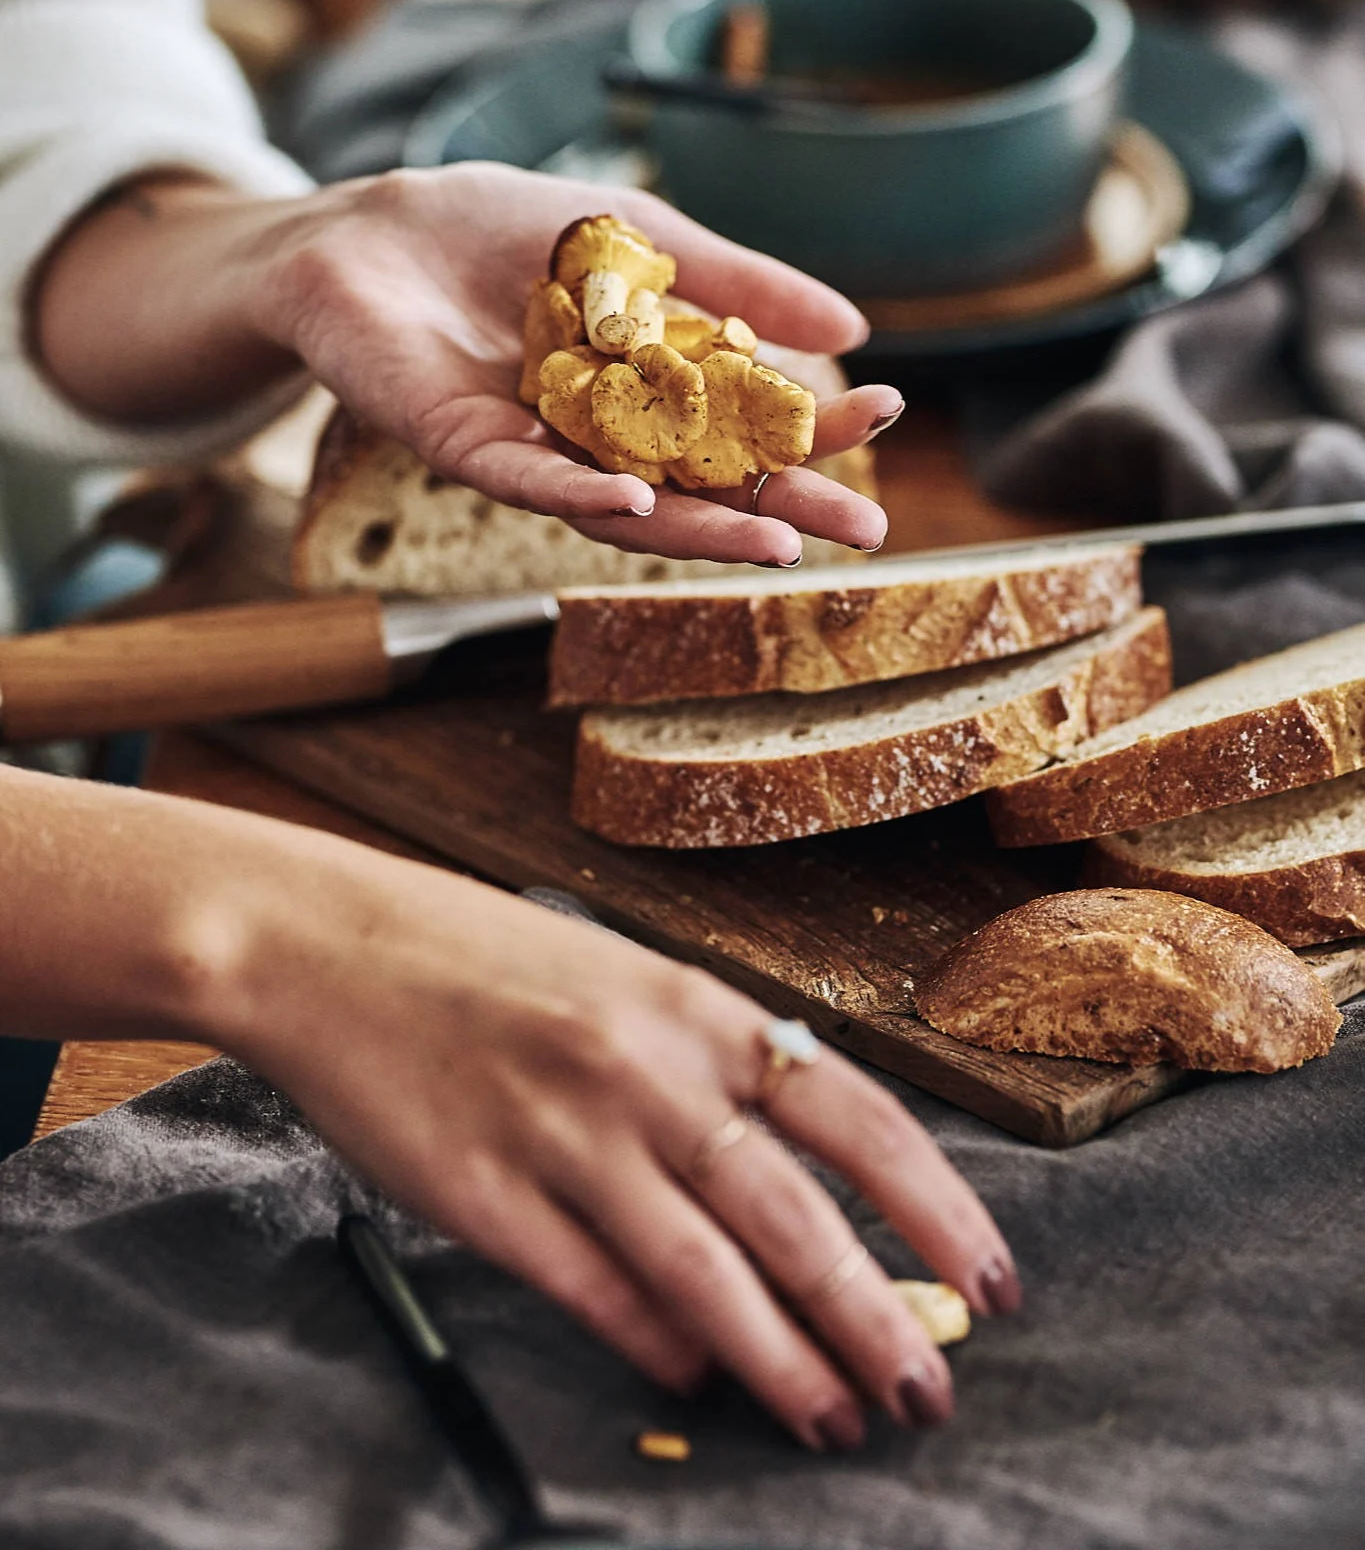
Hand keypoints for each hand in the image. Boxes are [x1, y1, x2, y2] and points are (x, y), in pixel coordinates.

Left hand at [36, 164, 899, 565]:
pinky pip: (527, 479)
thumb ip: (735, 283)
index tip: (884, 413)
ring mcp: (534, 447)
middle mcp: (600, 434)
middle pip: (702, 480)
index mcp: (646, 388)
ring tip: (780, 544)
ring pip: (627, 502)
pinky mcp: (461, 443)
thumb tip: (853, 326)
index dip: (812, 423)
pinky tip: (640, 508)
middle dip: (784, 504)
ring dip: (703, 527)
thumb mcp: (639, 239)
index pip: (743, 419)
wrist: (367, 227)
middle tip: (867, 528)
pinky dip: (582, 495)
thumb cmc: (497, 232)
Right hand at [216, 839, 1020, 1449]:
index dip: (940, 1211)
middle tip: (928, 1393)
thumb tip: (810, 1195)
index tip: (992, 1283)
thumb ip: (715, 1074)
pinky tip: (694, 1379)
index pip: (860, 1120)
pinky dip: (659, 1345)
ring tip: (837, 1422)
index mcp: (698, 1008)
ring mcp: (566, 1135)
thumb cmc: (486, 962)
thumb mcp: (626, 982)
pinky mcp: (486, 1196)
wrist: (331, 944)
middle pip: (798, 1218)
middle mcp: (648, 1071)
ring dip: (787, 1363)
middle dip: (879, 1318)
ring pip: (710, 1274)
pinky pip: (596, 1291)